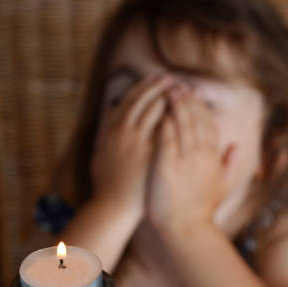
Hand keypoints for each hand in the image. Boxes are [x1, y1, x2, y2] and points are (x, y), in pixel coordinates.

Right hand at [91, 74, 171, 221]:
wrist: (114, 207)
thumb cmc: (107, 185)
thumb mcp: (99, 155)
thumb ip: (104, 135)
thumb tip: (107, 119)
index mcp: (110, 128)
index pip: (129, 99)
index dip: (143, 87)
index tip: (155, 79)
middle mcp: (123, 131)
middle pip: (143, 100)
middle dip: (159, 87)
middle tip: (172, 79)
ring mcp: (137, 142)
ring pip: (155, 111)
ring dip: (171, 98)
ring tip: (184, 90)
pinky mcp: (150, 154)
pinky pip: (166, 129)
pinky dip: (176, 118)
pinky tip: (187, 113)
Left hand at [147, 86, 230, 234]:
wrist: (186, 230)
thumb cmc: (200, 211)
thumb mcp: (222, 187)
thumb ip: (230, 165)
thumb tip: (236, 146)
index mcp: (213, 158)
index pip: (209, 125)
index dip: (201, 107)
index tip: (193, 94)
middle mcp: (201, 155)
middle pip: (196, 119)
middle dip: (187, 100)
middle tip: (178, 84)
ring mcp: (185, 160)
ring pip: (182, 124)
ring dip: (176, 104)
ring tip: (168, 89)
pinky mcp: (167, 165)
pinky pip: (166, 137)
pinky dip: (164, 121)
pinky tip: (158, 109)